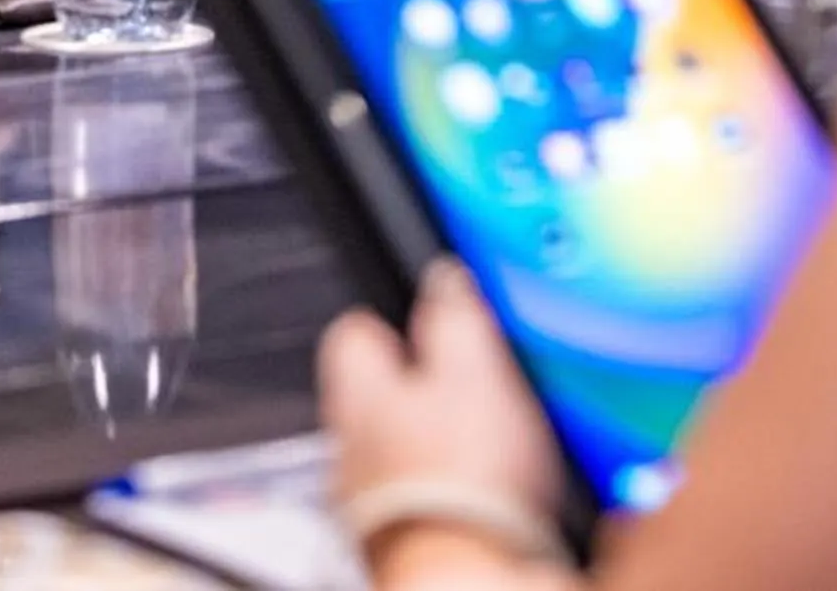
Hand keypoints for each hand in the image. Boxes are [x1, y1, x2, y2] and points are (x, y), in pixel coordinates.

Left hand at [320, 262, 570, 585]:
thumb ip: (452, 316)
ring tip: (487, 444)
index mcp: (360, 392)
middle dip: (417, 386)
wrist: (470, 579)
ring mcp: (371, 501)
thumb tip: (442, 276)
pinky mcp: (403, 541)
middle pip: (374, 395)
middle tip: (470, 382)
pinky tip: (485, 495)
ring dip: (432, 443)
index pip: (353, 332)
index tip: (429, 314)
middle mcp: (350, 447)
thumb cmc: (463, 486)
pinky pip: (419, 498)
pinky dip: (447, 490)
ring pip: (394, 450)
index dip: (391, 318)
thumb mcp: (473, 372)